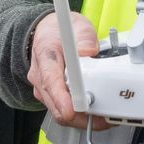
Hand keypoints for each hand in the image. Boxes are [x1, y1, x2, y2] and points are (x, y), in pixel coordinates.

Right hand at [28, 12, 111, 130]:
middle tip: (101, 117)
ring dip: (80, 118)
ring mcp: (43, 88)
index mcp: (45, 56)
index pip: (50, 80)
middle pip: (55, 103)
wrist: (46, 32)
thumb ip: (85, 36)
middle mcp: (40, 76)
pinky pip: (62, 110)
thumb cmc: (59, 31)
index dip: (61, 98)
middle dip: (78, 115)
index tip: (71, 109)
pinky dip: (78, 115)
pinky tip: (94, 114)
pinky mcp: (50, 95)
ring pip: (59, 111)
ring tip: (102, 117)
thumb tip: (88, 50)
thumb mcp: (76, 25)